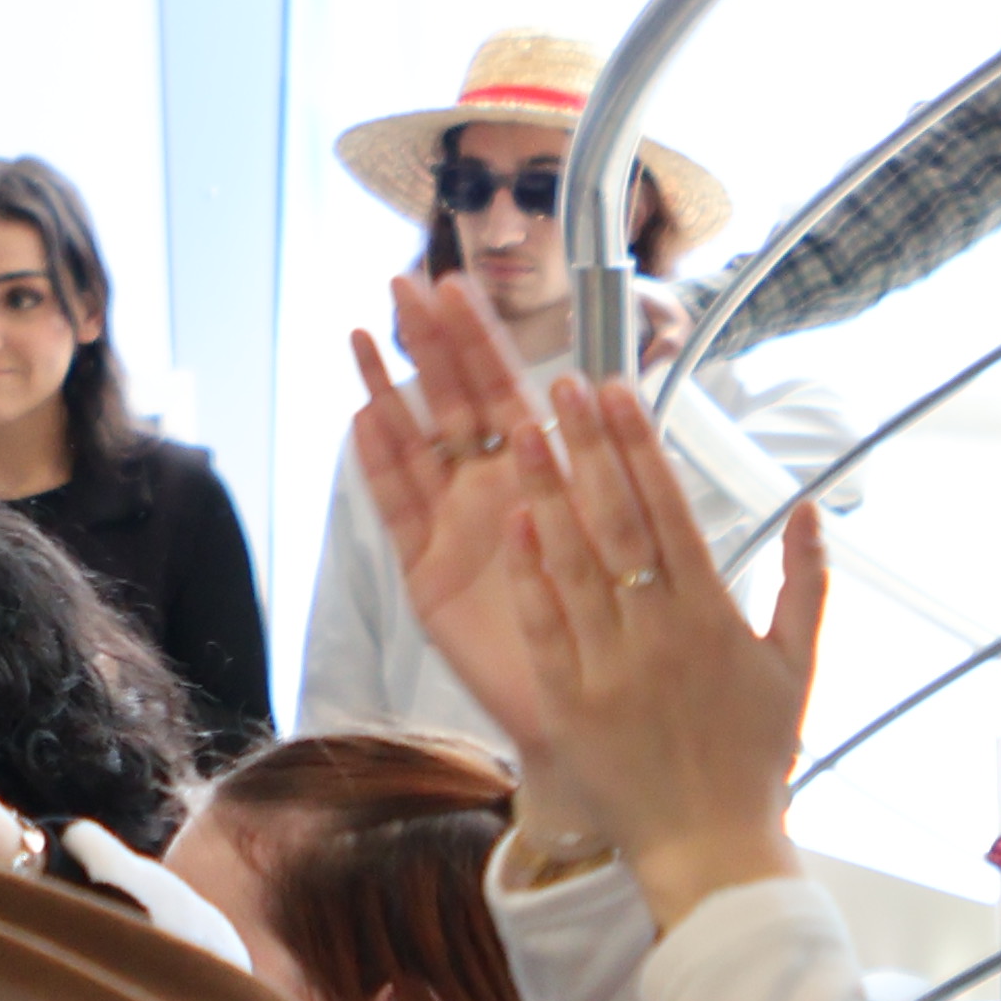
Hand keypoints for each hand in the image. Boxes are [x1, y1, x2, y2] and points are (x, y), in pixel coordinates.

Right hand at [341, 276, 618, 846]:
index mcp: (543, 479)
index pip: (506, 392)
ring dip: (388, 390)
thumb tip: (618, 391)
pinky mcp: (429, 578)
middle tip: (406, 281)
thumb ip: (624, 476)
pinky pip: (401, 515)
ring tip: (363, 333)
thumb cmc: (623, 635)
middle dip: (430, 345)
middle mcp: (491, 494)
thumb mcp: (637, 545)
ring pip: (415, 447)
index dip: (482, 340)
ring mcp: (454, 532)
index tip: (460, 283)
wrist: (601, 718)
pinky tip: (363, 420)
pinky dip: (382, 468)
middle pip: (452, 405)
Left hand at [495, 361, 834, 927]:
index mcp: (713, 616)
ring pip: (575, 563)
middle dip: (591, 447)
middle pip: (619, 521)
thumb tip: (811, 510)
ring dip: (549, 492)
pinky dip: (531, 576)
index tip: (617, 391)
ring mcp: (614, 667)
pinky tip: (513, 522)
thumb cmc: (755, 759)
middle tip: (562, 383)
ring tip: (525, 431)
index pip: (671, 511)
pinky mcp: (574, 703)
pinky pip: (548, 629)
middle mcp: (662, 632)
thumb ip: (806, 585)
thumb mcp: (798, 668)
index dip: (640, 447)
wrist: (713, 849)